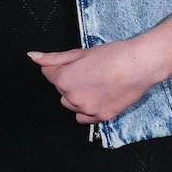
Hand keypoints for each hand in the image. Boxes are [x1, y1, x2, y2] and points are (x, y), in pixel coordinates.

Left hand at [29, 38, 166, 124]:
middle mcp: (73, 98)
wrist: (138, 65)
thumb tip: (32, 56)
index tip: (74, 63)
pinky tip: (98, 97)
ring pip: (71, 104)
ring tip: (95, 83)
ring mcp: (87, 110)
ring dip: (77, 96)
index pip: (49, 74)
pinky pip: (84, 118)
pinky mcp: (101, 117)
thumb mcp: (78, 53)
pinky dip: (87, 110)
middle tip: (88, 71)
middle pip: (61, 89)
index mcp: (64, 79)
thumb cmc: (111, 56)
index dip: (60, 66)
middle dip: (69, 81)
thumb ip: (52, 58)